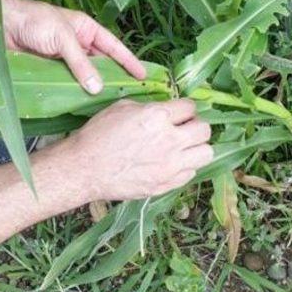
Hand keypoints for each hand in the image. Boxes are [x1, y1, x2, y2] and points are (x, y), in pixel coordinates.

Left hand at [2, 0, 145, 93]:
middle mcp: (78, 45)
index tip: (143, 75)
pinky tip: (81, 106)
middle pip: (101, 64)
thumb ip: (80, 62)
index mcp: (86, 29)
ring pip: (84, 77)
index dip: (129, 61)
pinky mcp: (49, 71)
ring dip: (92, 89)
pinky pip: (66, 84)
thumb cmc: (34, 20)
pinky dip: (73, 93)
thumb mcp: (62, 37)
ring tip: (108, 106)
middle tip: (128, 96)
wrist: (1, 25)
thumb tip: (97, 87)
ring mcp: (64, 59)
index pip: (113, 47)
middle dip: (113, 78)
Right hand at [62, 98, 213, 200]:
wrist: (85, 168)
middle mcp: (169, 141)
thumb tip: (166, 110)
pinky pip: (191, 173)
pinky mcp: (166, 185)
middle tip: (184, 127)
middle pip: (204, 130)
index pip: (190, 107)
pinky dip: (185, 166)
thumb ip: (151, 107)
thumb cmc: (99, 134)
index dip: (185, 107)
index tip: (179, 111)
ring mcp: (170, 166)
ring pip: (206, 153)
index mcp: (157, 117)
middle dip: (195, 125)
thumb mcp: (123, 107)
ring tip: (183, 146)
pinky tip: (171, 162)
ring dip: (197, 147)